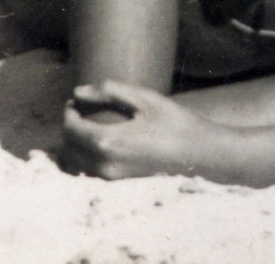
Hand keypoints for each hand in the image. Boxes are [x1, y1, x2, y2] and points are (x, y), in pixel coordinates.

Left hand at [61, 80, 227, 179]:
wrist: (205, 156)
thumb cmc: (176, 123)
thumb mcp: (144, 99)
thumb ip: (108, 91)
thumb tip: (77, 91)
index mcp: (108, 142)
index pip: (70, 128)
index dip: (69, 112)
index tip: (76, 101)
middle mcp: (106, 165)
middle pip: (69, 146)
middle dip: (70, 127)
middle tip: (82, 111)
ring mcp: (115, 178)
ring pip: (78, 162)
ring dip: (76, 144)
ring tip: (90, 126)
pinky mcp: (123, 184)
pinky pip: (92, 171)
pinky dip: (87, 157)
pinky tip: (102, 143)